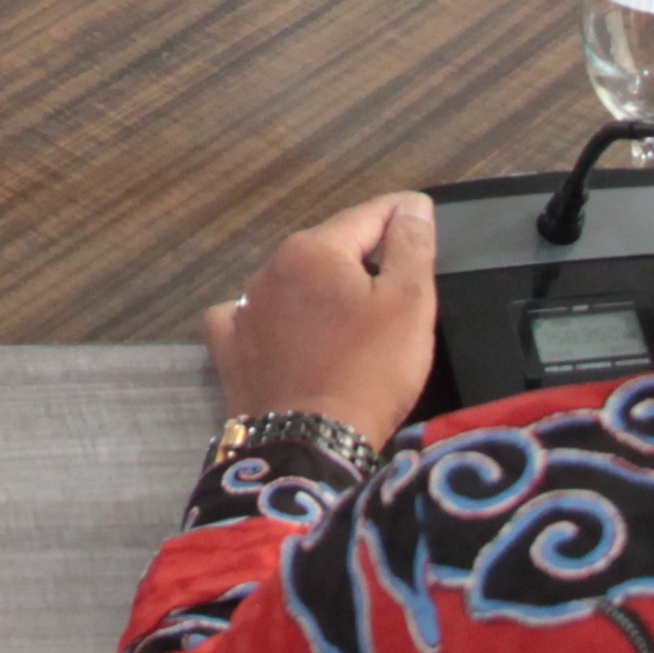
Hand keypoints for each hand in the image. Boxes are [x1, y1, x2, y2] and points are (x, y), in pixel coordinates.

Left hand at [202, 190, 436, 443]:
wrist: (306, 447)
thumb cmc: (368, 371)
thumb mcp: (408, 304)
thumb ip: (411, 245)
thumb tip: (411, 205)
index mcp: (314, 249)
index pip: (369, 215)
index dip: (403, 218)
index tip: (424, 223)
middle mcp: (270, 268)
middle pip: (330, 249)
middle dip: (363, 259)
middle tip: (398, 288)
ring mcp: (243, 309)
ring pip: (292, 283)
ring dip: (321, 290)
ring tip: (351, 320)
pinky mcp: (229, 349)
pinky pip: (253, 318)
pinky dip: (274, 320)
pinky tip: (286, 336)